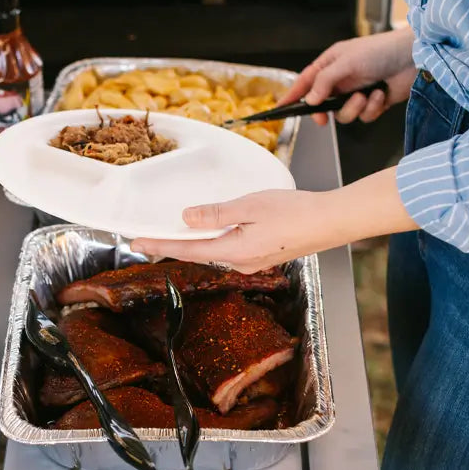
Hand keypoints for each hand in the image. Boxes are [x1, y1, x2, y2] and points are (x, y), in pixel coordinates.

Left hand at [132, 190, 341, 273]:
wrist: (332, 221)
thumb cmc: (295, 211)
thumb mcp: (250, 206)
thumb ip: (216, 214)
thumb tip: (187, 218)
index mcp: (234, 251)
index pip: (187, 250)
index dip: (159, 245)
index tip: (136, 242)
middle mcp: (240, 262)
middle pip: (197, 254)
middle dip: (171, 245)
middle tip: (147, 238)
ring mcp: (252, 262)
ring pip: (213, 252)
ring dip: (192, 243)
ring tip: (170, 234)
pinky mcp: (262, 256)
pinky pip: (228, 250)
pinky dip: (212, 242)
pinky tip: (207, 232)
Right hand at [279, 30, 416, 124]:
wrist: (415, 57)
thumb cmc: (381, 50)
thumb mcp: (347, 62)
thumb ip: (325, 82)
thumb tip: (311, 100)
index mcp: (331, 64)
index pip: (305, 82)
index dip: (292, 96)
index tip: (280, 109)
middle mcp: (342, 80)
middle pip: (322, 104)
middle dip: (325, 112)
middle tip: (323, 119)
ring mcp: (356, 92)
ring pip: (343, 114)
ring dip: (354, 108)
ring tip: (366, 96)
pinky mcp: (372, 103)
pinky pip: (363, 116)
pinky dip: (371, 108)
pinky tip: (380, 95)